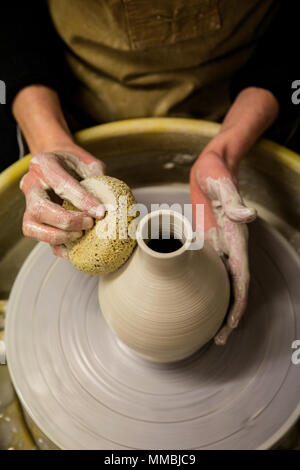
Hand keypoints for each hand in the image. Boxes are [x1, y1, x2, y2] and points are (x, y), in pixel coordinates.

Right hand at [21, 144, 105, 256]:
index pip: (61, 184)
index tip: (101, 212)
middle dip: (67, 221)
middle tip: (90, 223)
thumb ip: (98, 178)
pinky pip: (40, 239)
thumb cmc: (76, 164)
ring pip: (31, 227)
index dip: (82, 200)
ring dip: (58, 236)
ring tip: (81, 235)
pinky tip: (75, 248)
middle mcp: (31, 185)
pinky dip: (57, 247)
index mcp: (44, 164)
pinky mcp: (33, 221)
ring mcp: (28, 205)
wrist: (60, 164)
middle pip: (39, 209)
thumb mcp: (88, 163)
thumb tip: (111, 201)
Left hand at [190, 150, 255, 344]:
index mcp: (236, 238)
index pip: (240, 277)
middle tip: (218, 340)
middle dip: (228, 316)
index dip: (238, 303)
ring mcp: (220, 246)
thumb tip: (248, 217)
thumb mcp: (223, 183)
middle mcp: (231, 247)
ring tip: (211, 331)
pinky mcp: (208, 242)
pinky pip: (211, 271)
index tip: (230, 324)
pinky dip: (209, 290)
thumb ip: (234, 202)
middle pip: (233, 289)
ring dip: (219, 309)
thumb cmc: (217, 174)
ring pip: (223, 284)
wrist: (211, 168)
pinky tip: (200, 302)